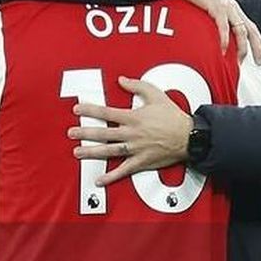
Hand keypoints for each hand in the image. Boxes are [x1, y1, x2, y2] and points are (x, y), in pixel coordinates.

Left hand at [69, 76, 192, 185]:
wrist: (189, 136)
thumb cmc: (173, 116)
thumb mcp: (156, 94)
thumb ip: (137, 86)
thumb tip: (121, 80)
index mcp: (133, 117)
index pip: (106, 113)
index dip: (90, 110)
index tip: (77, 109)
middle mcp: (131, 134)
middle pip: (103, 133)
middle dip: (85, 133)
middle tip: (71, 133)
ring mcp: (135, 149)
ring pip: (109, 151)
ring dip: (92, 152)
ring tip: (77, 152)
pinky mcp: (141, 161)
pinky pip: (123, 170)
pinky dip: (111, 176)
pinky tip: (99, 180)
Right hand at [175, 0, 260, 64]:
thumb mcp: (211, 7)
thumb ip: (217, 19)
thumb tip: (217, 34)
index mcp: (234, 9)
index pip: (251, 27)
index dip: (258, 41)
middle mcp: (234, 9)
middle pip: (251, 30)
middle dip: (257, 47)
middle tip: (259, 61)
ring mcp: (227, 8)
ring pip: (241, 30)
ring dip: (242, 47)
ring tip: (240, 60)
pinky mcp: (216, 8)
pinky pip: (224, 27)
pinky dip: (224, 40)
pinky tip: (223, 50)